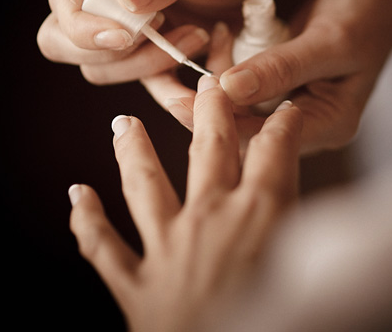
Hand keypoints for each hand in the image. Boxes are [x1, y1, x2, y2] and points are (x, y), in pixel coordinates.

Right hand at [37, 0, 299, 84]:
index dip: (81, 25)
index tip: (126, 37)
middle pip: (65, 41)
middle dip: (105, 55)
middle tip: (161, 38)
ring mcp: (136, 30)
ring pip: (105, 70)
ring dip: (148, 66)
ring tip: (200, 36)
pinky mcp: (163, 55)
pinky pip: (151, 85)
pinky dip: (175, 90)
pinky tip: (209, 74)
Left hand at [68, 76, 302, 331]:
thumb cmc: (273, 318)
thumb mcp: (305, 267)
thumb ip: (301, 229)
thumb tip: (314, 208)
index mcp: (260, 213)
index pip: (274, 148)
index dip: (283, 122)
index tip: (286, 107)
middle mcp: (211, 217)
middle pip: (209, 147)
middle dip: (210, 109)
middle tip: (205, 83)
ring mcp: (169, 247)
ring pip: (145, 184)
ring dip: (133, 150)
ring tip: (123, 123)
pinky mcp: (137, 283)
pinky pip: (103, 245)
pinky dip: (86, 220)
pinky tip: (76, 195)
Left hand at [148, 0, 391, 153]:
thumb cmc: (365, 16)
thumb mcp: (327, 41)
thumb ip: (280, 67)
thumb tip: (228, 90)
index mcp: (329, 125)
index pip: (268, 138)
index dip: (228, 118)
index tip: (198, 86)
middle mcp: (310, 125)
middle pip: (247, 129)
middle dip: (215, 99)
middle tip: (193, 66)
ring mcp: (294, 108)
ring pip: (239, 107)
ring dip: (220, 76)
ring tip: (218, 35)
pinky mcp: (280, 89)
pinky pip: (243, 87)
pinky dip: (229, 63)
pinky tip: (225, 35)